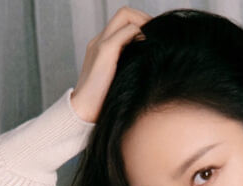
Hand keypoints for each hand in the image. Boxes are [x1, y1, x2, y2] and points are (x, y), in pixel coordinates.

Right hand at [70, 6, 150, 123]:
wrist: (83, 115)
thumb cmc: (103, 106)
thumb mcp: (119, 84)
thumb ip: (129, 71)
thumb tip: (153, 68)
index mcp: (102, 48)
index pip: (123, 23)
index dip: (141, 25)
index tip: (156, 38)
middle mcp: (100, 41)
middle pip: (125, 13)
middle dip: (145, 18)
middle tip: (159, 33)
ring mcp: (100, 44)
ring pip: (125, 16)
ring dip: (144, 23)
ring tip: (156, 38)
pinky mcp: (104, 51)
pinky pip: (126, 31)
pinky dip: (140, 34)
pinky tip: (148, 48)